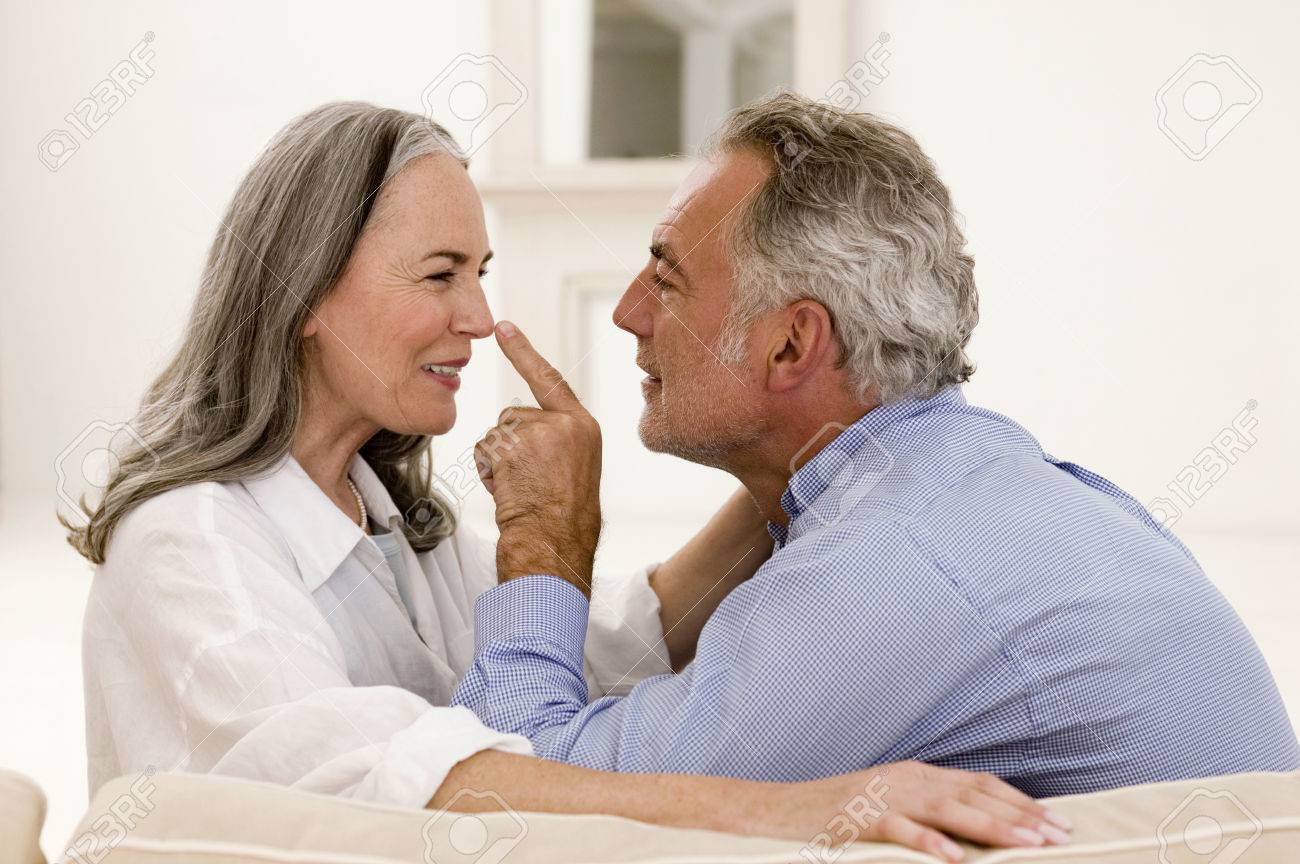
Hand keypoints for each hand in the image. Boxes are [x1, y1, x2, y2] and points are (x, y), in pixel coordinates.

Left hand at [474, 321, 601, 593]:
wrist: (556, 546)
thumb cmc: (564, 522)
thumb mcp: (576, 471)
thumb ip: (557, 442)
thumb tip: (523, 434)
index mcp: (584, 427)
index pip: (549, 380)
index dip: (523, 352)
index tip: (502, 326)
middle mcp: (565, 423)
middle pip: (513, 415)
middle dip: (509, 446)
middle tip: (527, 482)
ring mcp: (540, 432)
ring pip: (496, 434)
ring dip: (498, 462)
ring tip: (520, 490)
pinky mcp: (515, 445)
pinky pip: (484, 450)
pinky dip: (487, 472)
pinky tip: (508, 491)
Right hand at [748, 761, 1070, 860]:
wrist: (776, 809)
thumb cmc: (836, 816)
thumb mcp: (889, 806)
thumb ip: (928, 812)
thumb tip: (975, 835)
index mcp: (916, 774)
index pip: (980, 783)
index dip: (1020, 802)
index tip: (1055, 823)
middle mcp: (907, 778)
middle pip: (974, 794)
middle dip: (1021, 817)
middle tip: (1058, 836)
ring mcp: (884, 795)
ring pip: (949, 808)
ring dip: (992, 828)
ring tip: (1027, 845)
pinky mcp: (860, 817)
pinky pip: (901, 830)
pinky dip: (930, 843)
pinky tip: (955, 859)